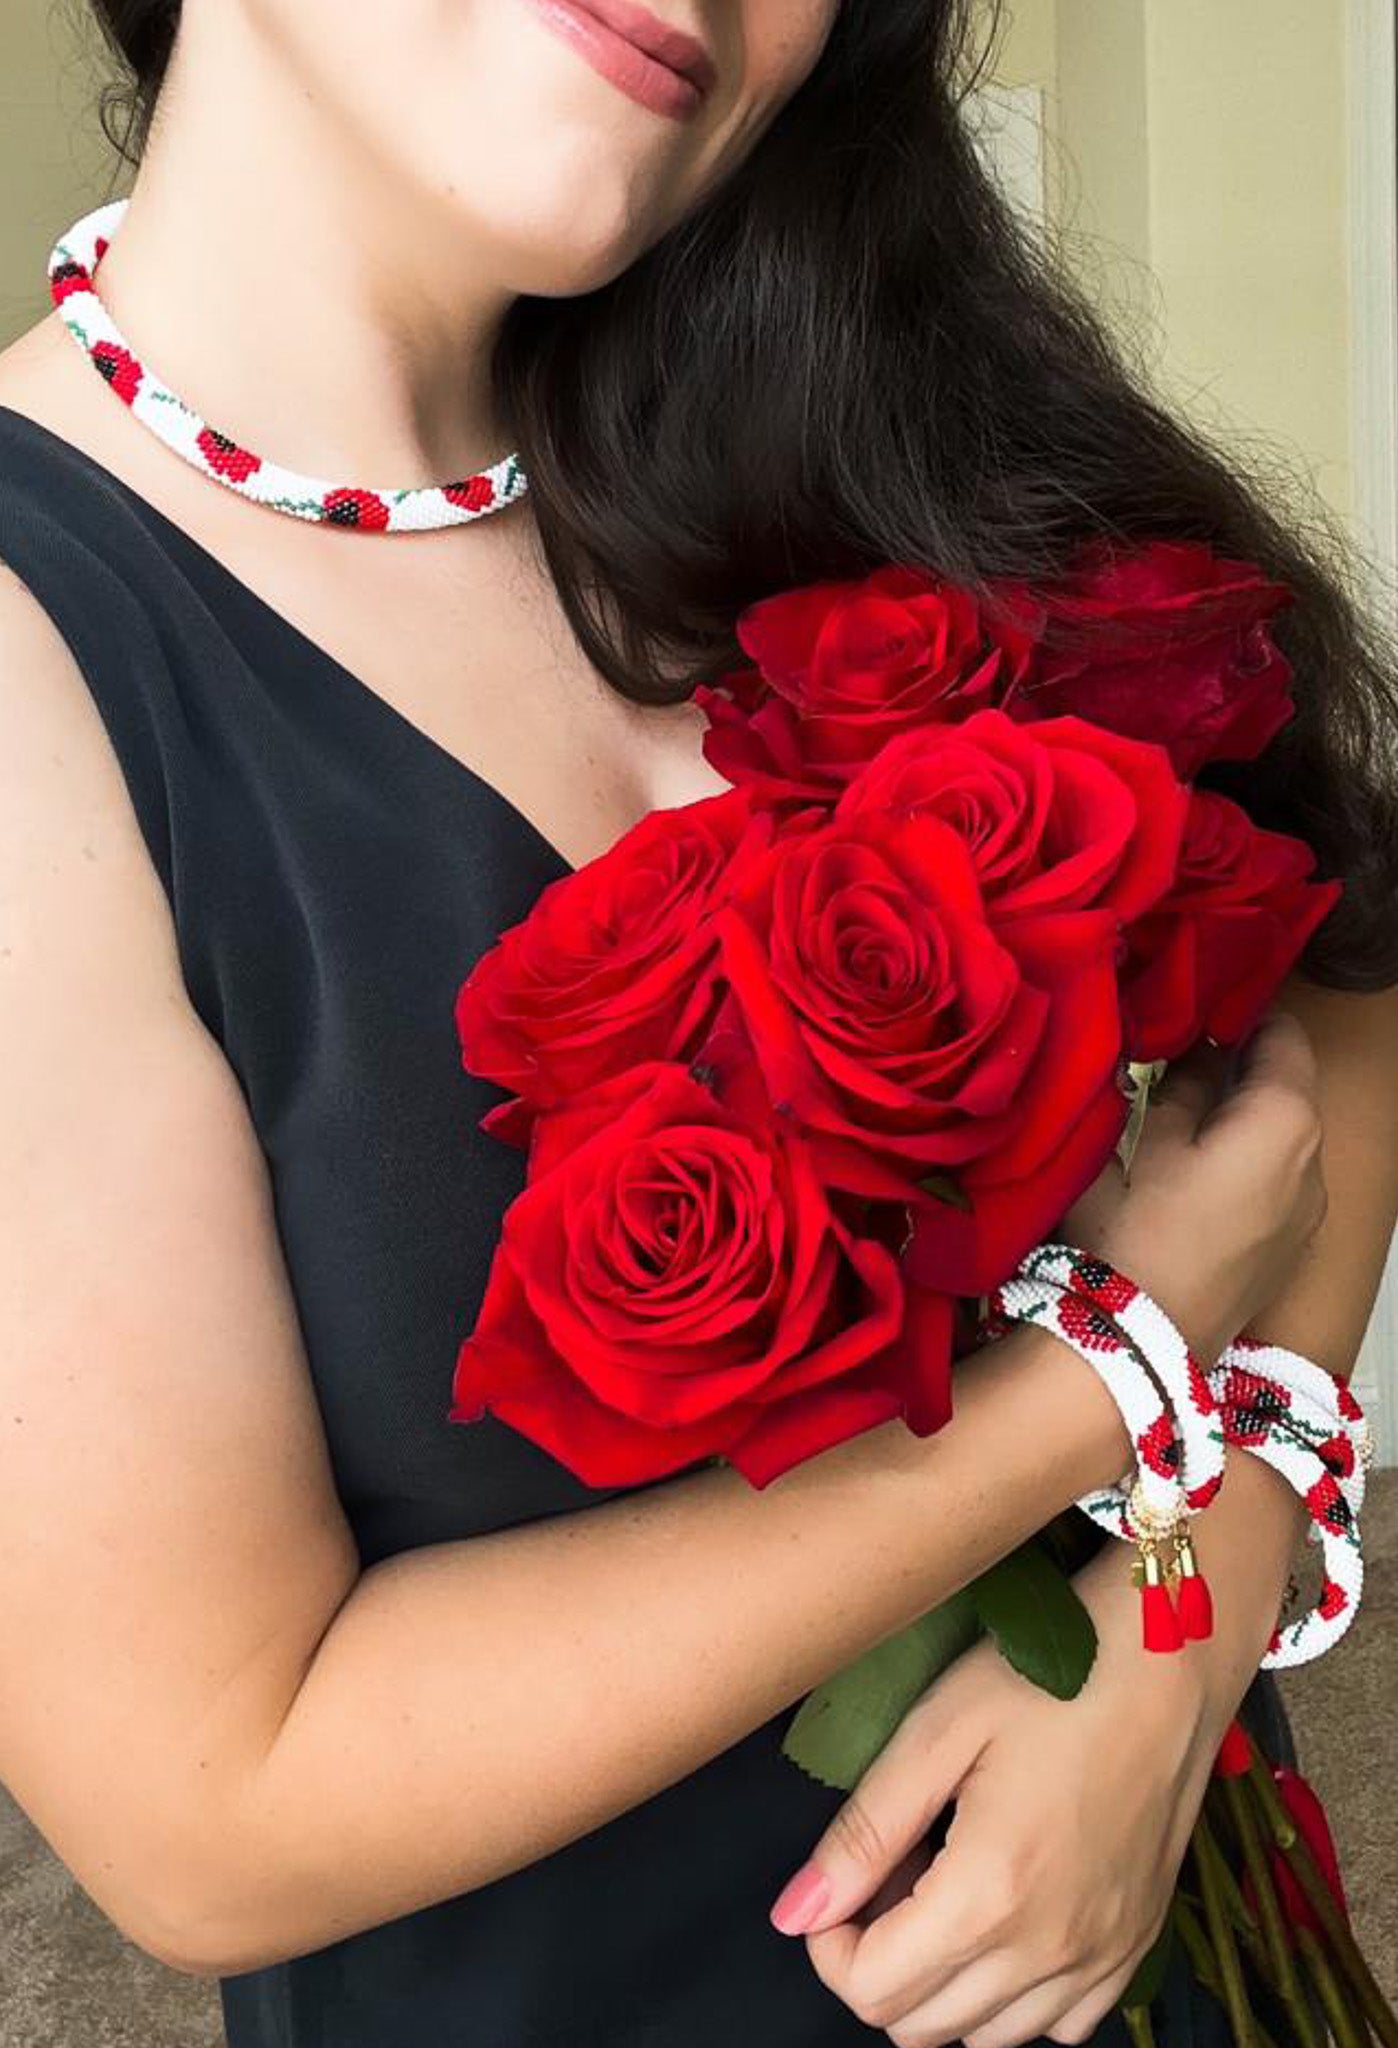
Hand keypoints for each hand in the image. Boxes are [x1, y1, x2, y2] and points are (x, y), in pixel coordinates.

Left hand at [774, 1545, 1245, 2047]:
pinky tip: (1006, 1918)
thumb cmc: (1050, 1678)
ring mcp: (1102, 1959)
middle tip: (892, 1873)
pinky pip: (1057, 2026)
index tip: (838, 1888)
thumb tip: (794, 1913)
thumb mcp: (936, 1733)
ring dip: (943, 1983)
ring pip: (986, 2038)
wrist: (1170, 1663)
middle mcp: (1050, 1951)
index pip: (872, 1991)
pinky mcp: (1135, 1949)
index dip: (829, 1946)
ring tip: (945, 1887)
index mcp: (990, 1896)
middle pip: (921, 2027)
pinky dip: (1013, 1997)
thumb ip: (863, 1834)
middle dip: (880, 1962)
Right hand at [1063, 1007, 1326, 1362]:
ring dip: (1244, 1119)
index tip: (1199, 1005)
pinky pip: (1280, 1185)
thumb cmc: (1134, 1233)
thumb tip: (1194, 1053)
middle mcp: (1315, 1162)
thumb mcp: (1144, 1141)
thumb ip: (1181, 1086)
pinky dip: (1249, 1165)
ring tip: (1183, 1116)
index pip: (1283, 1034)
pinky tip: (1196, 1176)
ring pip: (1284, 1140)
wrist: (1139, 1346)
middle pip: (1289, 1088)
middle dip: (1241, 1066)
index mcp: (1284, 1119)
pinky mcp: (1291, 1251)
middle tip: (1179, 1055)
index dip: (1241, 1011)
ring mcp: (1310, 1213)